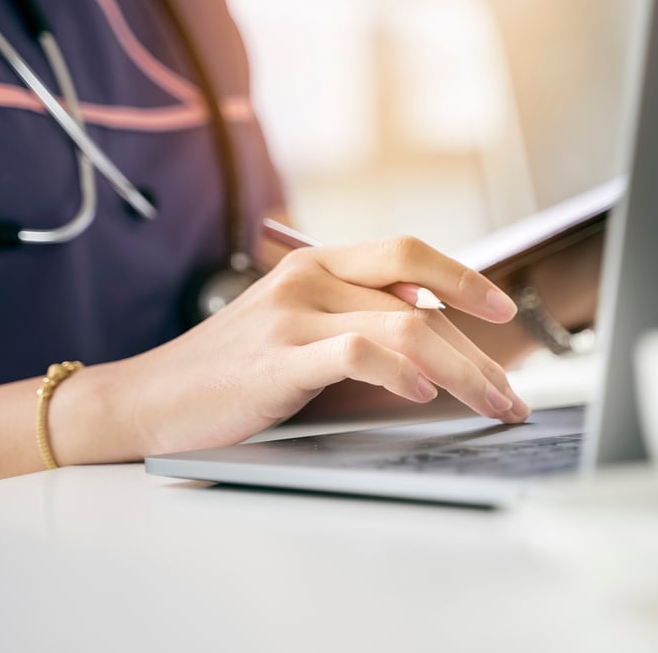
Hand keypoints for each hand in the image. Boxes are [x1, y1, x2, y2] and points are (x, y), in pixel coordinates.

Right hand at [68, 237, 529, 459]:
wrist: (147, 400)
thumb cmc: (229, 372)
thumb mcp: (295, 329)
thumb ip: (353, 322)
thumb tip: (431, 347)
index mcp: (316, 264)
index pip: (408, 253)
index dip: (464, 276)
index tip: (504, 309)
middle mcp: (309, 278)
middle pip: (418, 302)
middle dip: (477, 351)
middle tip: (510, 393)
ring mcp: (292, 315)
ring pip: (403, 328)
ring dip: (461, 370)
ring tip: (491, 403)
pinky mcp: (278, 359)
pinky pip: (356, 353)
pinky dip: (398, 371)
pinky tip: (423, 395)